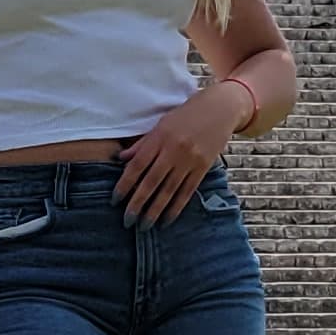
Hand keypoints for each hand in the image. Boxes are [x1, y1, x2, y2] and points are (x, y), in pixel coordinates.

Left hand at [114, 78, 248, 225]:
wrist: (221, 109)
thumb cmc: (186, 115)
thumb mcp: (162, 124)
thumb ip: (142, 144)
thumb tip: (121, 159)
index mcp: (160, 137)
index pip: (137, 165)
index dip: (125, 184)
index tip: (115, 200)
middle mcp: (174, 150)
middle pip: (151, 182)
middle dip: (137, 204)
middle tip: (127, 221)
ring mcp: (190, 160)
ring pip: (169, 191)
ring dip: (155, 210)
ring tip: (144, 226)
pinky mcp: (203, 168)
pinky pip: (187, 192)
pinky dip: (176, 208)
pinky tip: (166, 220)